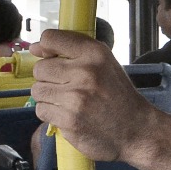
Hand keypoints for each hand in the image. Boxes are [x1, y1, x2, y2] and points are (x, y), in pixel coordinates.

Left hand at [29, 30, 165, 164]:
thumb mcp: (104, 63)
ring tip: (67, 101)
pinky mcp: (69, 120)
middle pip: (40, 68)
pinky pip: (42, 110)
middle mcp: (85, 73)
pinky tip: (67, 114)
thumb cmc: (117, 95)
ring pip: (38, 90)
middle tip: (65, 86)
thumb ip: (72, 50)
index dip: (44, 48)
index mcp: (94, 53)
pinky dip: (51, 113)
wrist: (136, 130)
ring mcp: (76, 98)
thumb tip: (34, 48)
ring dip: (48, 97)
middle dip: (48, 78)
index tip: (49, 57)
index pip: (50, 39)